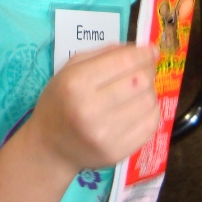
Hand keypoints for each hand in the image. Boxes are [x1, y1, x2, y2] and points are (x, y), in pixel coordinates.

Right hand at [26, 45, 158, 172]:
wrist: (50, 146)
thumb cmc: (60, 101)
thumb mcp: (71, 68)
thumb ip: (104, 53)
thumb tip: (142, 49)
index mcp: (77, 83)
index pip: (124, 62)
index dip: (144, 53)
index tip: (151, 50)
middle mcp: (90, 109)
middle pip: (140, 80)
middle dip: (148, 70)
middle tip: (145, 69)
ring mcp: (105, 134)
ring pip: (149, 102)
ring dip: (149, 91)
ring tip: (138, 90)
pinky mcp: (117, 152)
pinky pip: (151, 124)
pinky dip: (151, 111)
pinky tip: (139, 108)